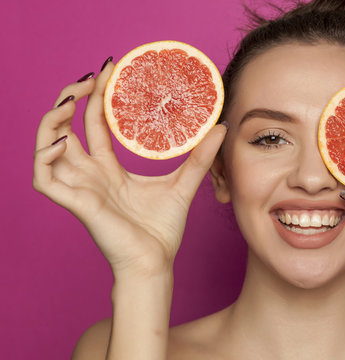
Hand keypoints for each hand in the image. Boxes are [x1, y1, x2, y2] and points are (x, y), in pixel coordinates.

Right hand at [33, 61, 226, 276]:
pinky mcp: (75, 203)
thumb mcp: (183, 184)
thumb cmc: (162, 229)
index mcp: (109, 169)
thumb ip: (199, 157)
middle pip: (67, 128)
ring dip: (52, 121)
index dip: (97, 97)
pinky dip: (45, 156)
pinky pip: (44, 177)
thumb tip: (221, 128)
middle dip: (72, 98)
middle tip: (90, 77)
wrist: (155, 262)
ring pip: (47, 147)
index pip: (94, 125)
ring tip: (71, 101)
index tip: (109, 69)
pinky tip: (63, 141)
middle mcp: (90, 174)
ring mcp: (79, 187)